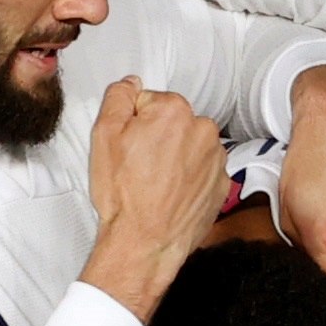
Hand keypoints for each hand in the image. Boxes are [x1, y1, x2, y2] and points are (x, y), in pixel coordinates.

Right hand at [82, 77, 229, 319]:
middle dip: (156, 137)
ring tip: (154, 183)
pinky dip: (188, 178)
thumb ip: (118, 97)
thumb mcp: (104, 135)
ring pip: (188, 146)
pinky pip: (201, 170)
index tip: (129, 146)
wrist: (145, 242)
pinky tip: (169, 194)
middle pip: (173, 122)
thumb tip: (130, 83)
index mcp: (175, 111)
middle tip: (138, 166)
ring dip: (174, 157)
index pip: (149, 101)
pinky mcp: (221, 184)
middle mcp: (203, 130)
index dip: (134, 123)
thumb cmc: (125, 195)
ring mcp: (216, 159)